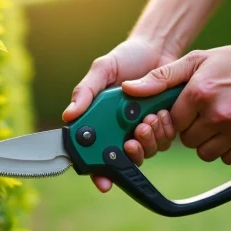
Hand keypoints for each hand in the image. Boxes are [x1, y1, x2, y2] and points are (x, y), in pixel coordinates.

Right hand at [62, 37, 176, 192]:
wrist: (158, 50)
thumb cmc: (125, 58)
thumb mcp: (102, 70)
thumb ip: (85, 92)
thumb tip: (68, 116)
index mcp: (99, 120)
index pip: (93, 152)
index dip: (96, 170)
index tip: (103, 180)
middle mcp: (118, 129)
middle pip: (120, 159)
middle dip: (128, 154)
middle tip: (131, 140)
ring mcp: (140, 129)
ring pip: (144, 153)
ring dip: (147, 141)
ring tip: (147, 120)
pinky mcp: (161, 127)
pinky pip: (162, 142)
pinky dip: (162, 132)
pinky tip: (160, 114)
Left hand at [122, 38, 230, 164]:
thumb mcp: (196, 60)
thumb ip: (160, 77)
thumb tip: (129, 89)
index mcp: (199, 93)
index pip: (172, 122)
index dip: (176, 116)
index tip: (185, 108)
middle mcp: (218, 114)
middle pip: (187, 140)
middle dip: (190, 129)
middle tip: (203, 113)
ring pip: (205, 152)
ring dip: (207, 141)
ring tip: (217, 120)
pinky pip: (227, 158)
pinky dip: (227, 148)